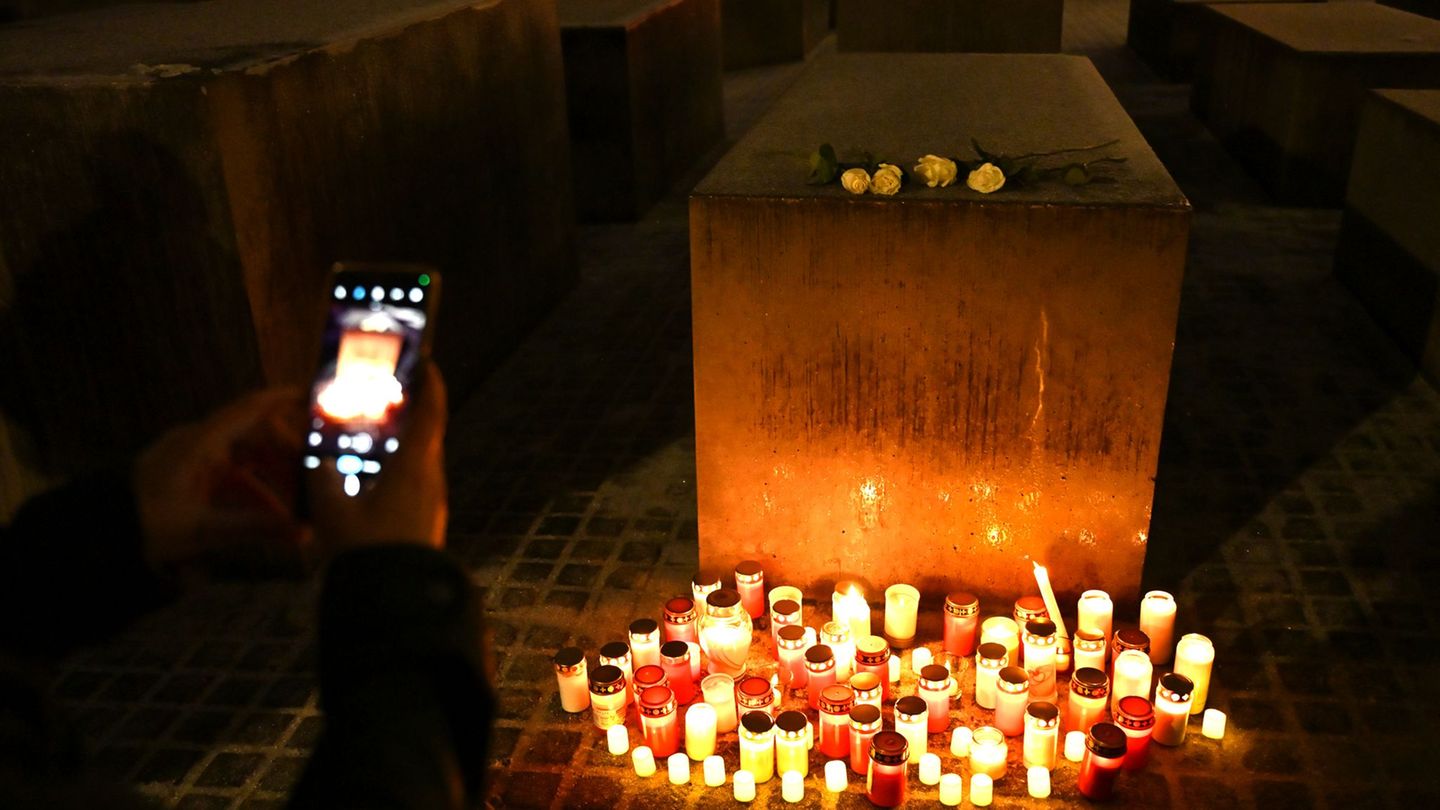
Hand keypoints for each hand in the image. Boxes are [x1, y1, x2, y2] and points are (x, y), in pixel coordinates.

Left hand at [133, 387, 309, 580]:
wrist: (101, 535)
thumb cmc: (149, 524)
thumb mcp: (203, 528)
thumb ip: (255, 527)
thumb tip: (305, 532)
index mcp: (200, 443)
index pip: (249, 410)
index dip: (283, 399)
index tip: (315, 395)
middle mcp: (199, 444)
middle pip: (255, 438)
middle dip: (288, 456)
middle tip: (318, 473)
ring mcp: (193, 461)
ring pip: (246, 462)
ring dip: (273, 481)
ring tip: (299, 508)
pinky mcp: (189, 480)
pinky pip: (232, 479)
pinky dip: (254, 494)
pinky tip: (272, 519)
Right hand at [307, 360, 447, 553]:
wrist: (397, 602)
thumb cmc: (368, 553)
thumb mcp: (333, 513)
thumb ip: (321, 482)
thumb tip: (316, 463)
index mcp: (416, 467)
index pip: (432, 412)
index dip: (430, 383)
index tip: (426, 360)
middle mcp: (431, 480)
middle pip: (427, 433)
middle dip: (410, 410)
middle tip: (386, 393)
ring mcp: (432, 503)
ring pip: (420, 460)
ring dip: (402, 441)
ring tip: (372, 432)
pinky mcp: (425, 523)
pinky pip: (414, 483)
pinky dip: (397, 468)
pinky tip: (372, 477)